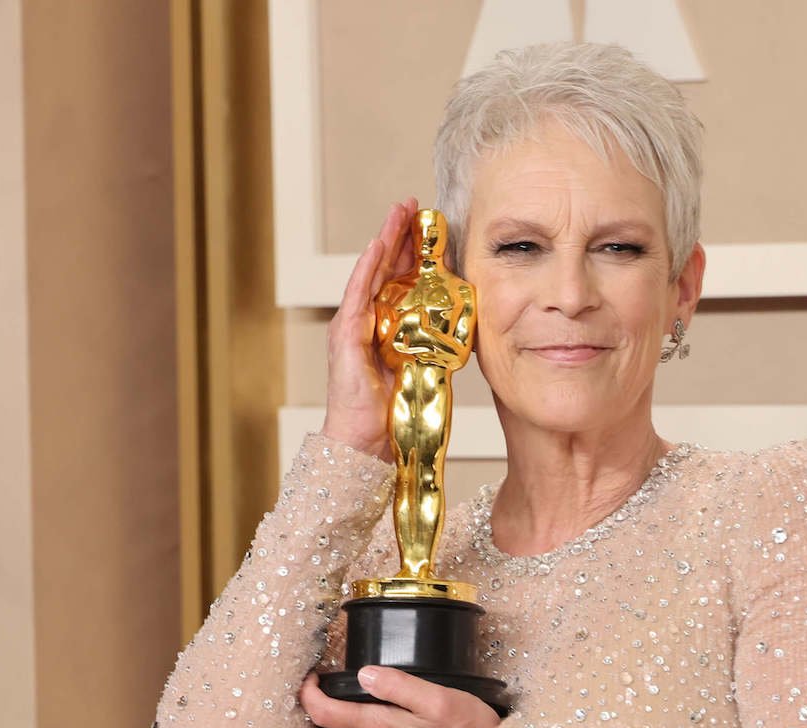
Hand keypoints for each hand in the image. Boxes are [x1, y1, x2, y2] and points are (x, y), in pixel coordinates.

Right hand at [319, 198, 418, 459]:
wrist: (364, 443)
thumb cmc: (390, 413)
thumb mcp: (421, 370)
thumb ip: (433, 346)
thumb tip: (459, 330)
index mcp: (385, 327)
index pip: (398, 281)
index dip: (411, 252)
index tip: (427, 226)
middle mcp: (366, 321)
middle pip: (384, 269)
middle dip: (398, 235)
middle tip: (412, 205)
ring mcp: (353, 326)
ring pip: (371, 273)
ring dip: (384, 240)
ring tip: (397, 213)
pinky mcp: (346, 337)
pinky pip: (358, 295)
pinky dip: (367, 269)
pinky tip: (378, 246)